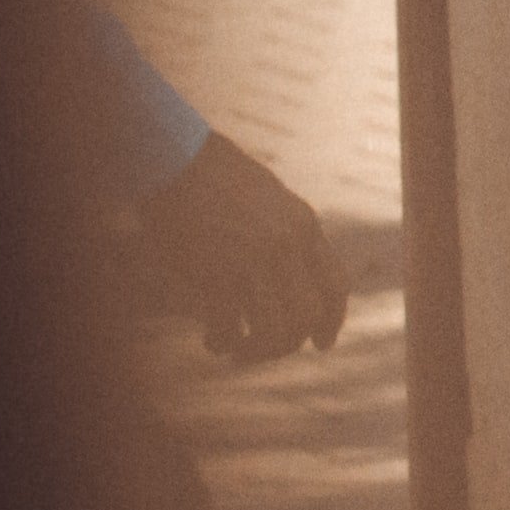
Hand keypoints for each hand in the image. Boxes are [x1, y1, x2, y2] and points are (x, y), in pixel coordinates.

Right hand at [137, 131, 345, 363]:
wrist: (173, 159)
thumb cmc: (214, 176)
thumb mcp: (268, 198)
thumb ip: (286, 233)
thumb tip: (292, 277)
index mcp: (303, 225)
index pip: (335, 285)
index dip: (333, 321)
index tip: (322, 343)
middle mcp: (285, 245)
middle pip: (306, 316)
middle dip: (290, 342)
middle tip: (265, 349)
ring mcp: (251, 260)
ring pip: (275, 331)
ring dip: (258, 351)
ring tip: (238, 349)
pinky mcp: (213, 274)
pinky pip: (228, 328)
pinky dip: (222, 342)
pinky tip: (213, 340)